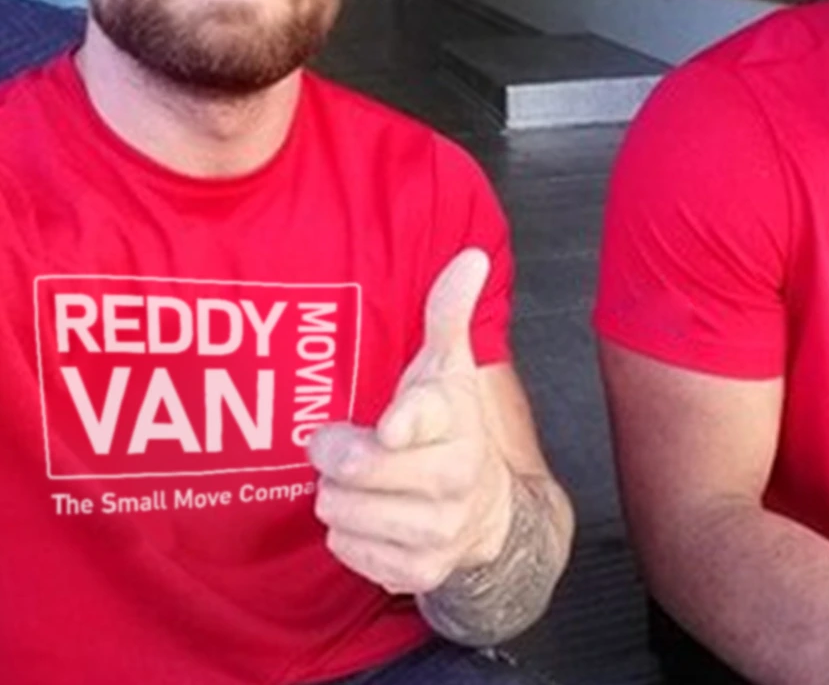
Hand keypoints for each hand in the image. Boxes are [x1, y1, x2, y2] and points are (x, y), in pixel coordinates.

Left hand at [307, 249, 514, 594]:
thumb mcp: (448, 368)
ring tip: (364, 481)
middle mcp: (455, 479)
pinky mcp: (417, 571)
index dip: (400, 425)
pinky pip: (346, 548)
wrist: (491, 514)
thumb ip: (450, 311)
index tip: (390, 427)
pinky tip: (373, 514)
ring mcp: (438, 530)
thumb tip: (471, 257)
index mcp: (458, 422)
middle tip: (348, 443)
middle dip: (337, 453)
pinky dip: (349, 533)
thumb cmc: (452, 430)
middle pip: (356, 469)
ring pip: (341, 509)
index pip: (422, 420)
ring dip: (340, 494)